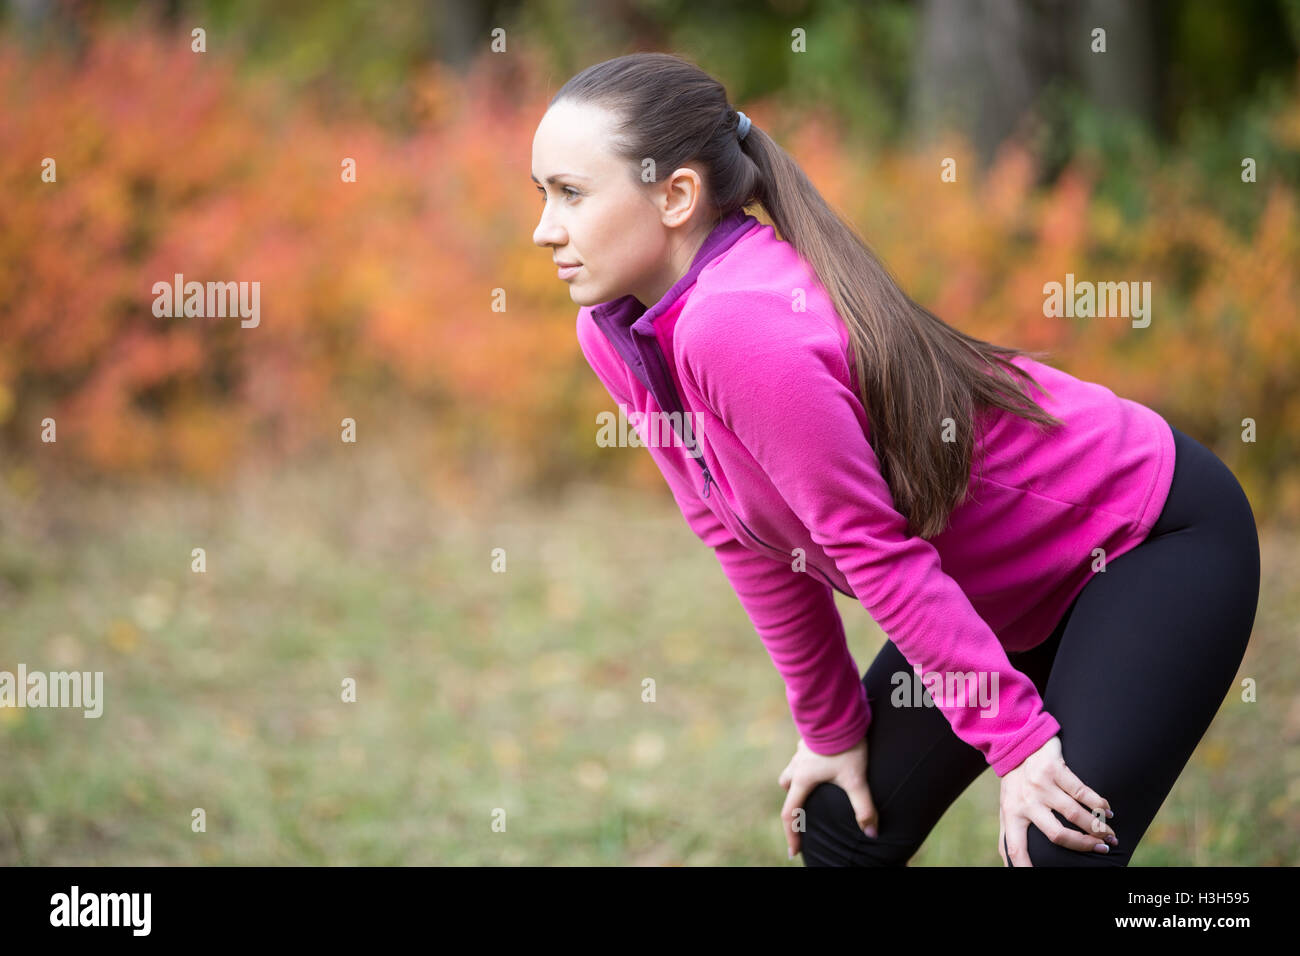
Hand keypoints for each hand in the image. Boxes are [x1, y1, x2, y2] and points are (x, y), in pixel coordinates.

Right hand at [777, 735, 876, 859]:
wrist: (838, 710)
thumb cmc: (845, 745)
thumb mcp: (856, 779)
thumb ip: (864, 807)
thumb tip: (871, 833)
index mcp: (803, 778)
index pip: (790, 813)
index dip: (792, 834)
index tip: (794, 851)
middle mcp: (797, 763)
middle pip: (786, 786)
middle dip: (793, 798)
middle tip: (806, 807)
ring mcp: (801, 747)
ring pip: (793, 766)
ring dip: (800, 776)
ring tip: (817, 779)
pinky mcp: (809, 735)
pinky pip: (804, 751)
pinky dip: (810, 758)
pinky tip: (826, 755)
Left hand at [998, 734, 1116, 865]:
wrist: (1017, 741)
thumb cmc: (1015, 782)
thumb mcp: (1007, 807)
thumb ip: (1010, 835)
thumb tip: (1011, 866)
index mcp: (1012, 815)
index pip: (1016, 848)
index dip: (1025, 867)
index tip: (1038, 878)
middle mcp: (1025, 801)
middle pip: (1057, 834)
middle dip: (1083, 845)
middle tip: (1102, 849)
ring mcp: (1040, 785)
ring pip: (1074, 813)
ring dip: (1097, 826)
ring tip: (1110, 834)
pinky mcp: (1054, 768)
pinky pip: (1081, 791)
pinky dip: (1099, 803)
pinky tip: (1107, 809)